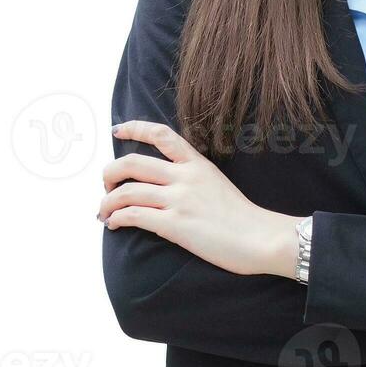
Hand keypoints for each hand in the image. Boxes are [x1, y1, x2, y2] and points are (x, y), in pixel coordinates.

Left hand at [98, 120, 295, 276]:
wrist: (262, 238)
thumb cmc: (243, 218)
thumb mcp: (217, 183)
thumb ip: (193, 178)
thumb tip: (167, 184)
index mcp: (197, 163)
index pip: (161, 134)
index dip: (135, 128)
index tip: (117, 130)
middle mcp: (185, 176)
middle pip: (133, 162)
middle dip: (110, 173)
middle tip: (106, 186)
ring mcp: (179, 200)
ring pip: (128, 191)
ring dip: (107, 202)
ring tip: (103, 212)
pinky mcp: (176, 225)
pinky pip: (134, 215)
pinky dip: (117, 218)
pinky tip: (114, 224)